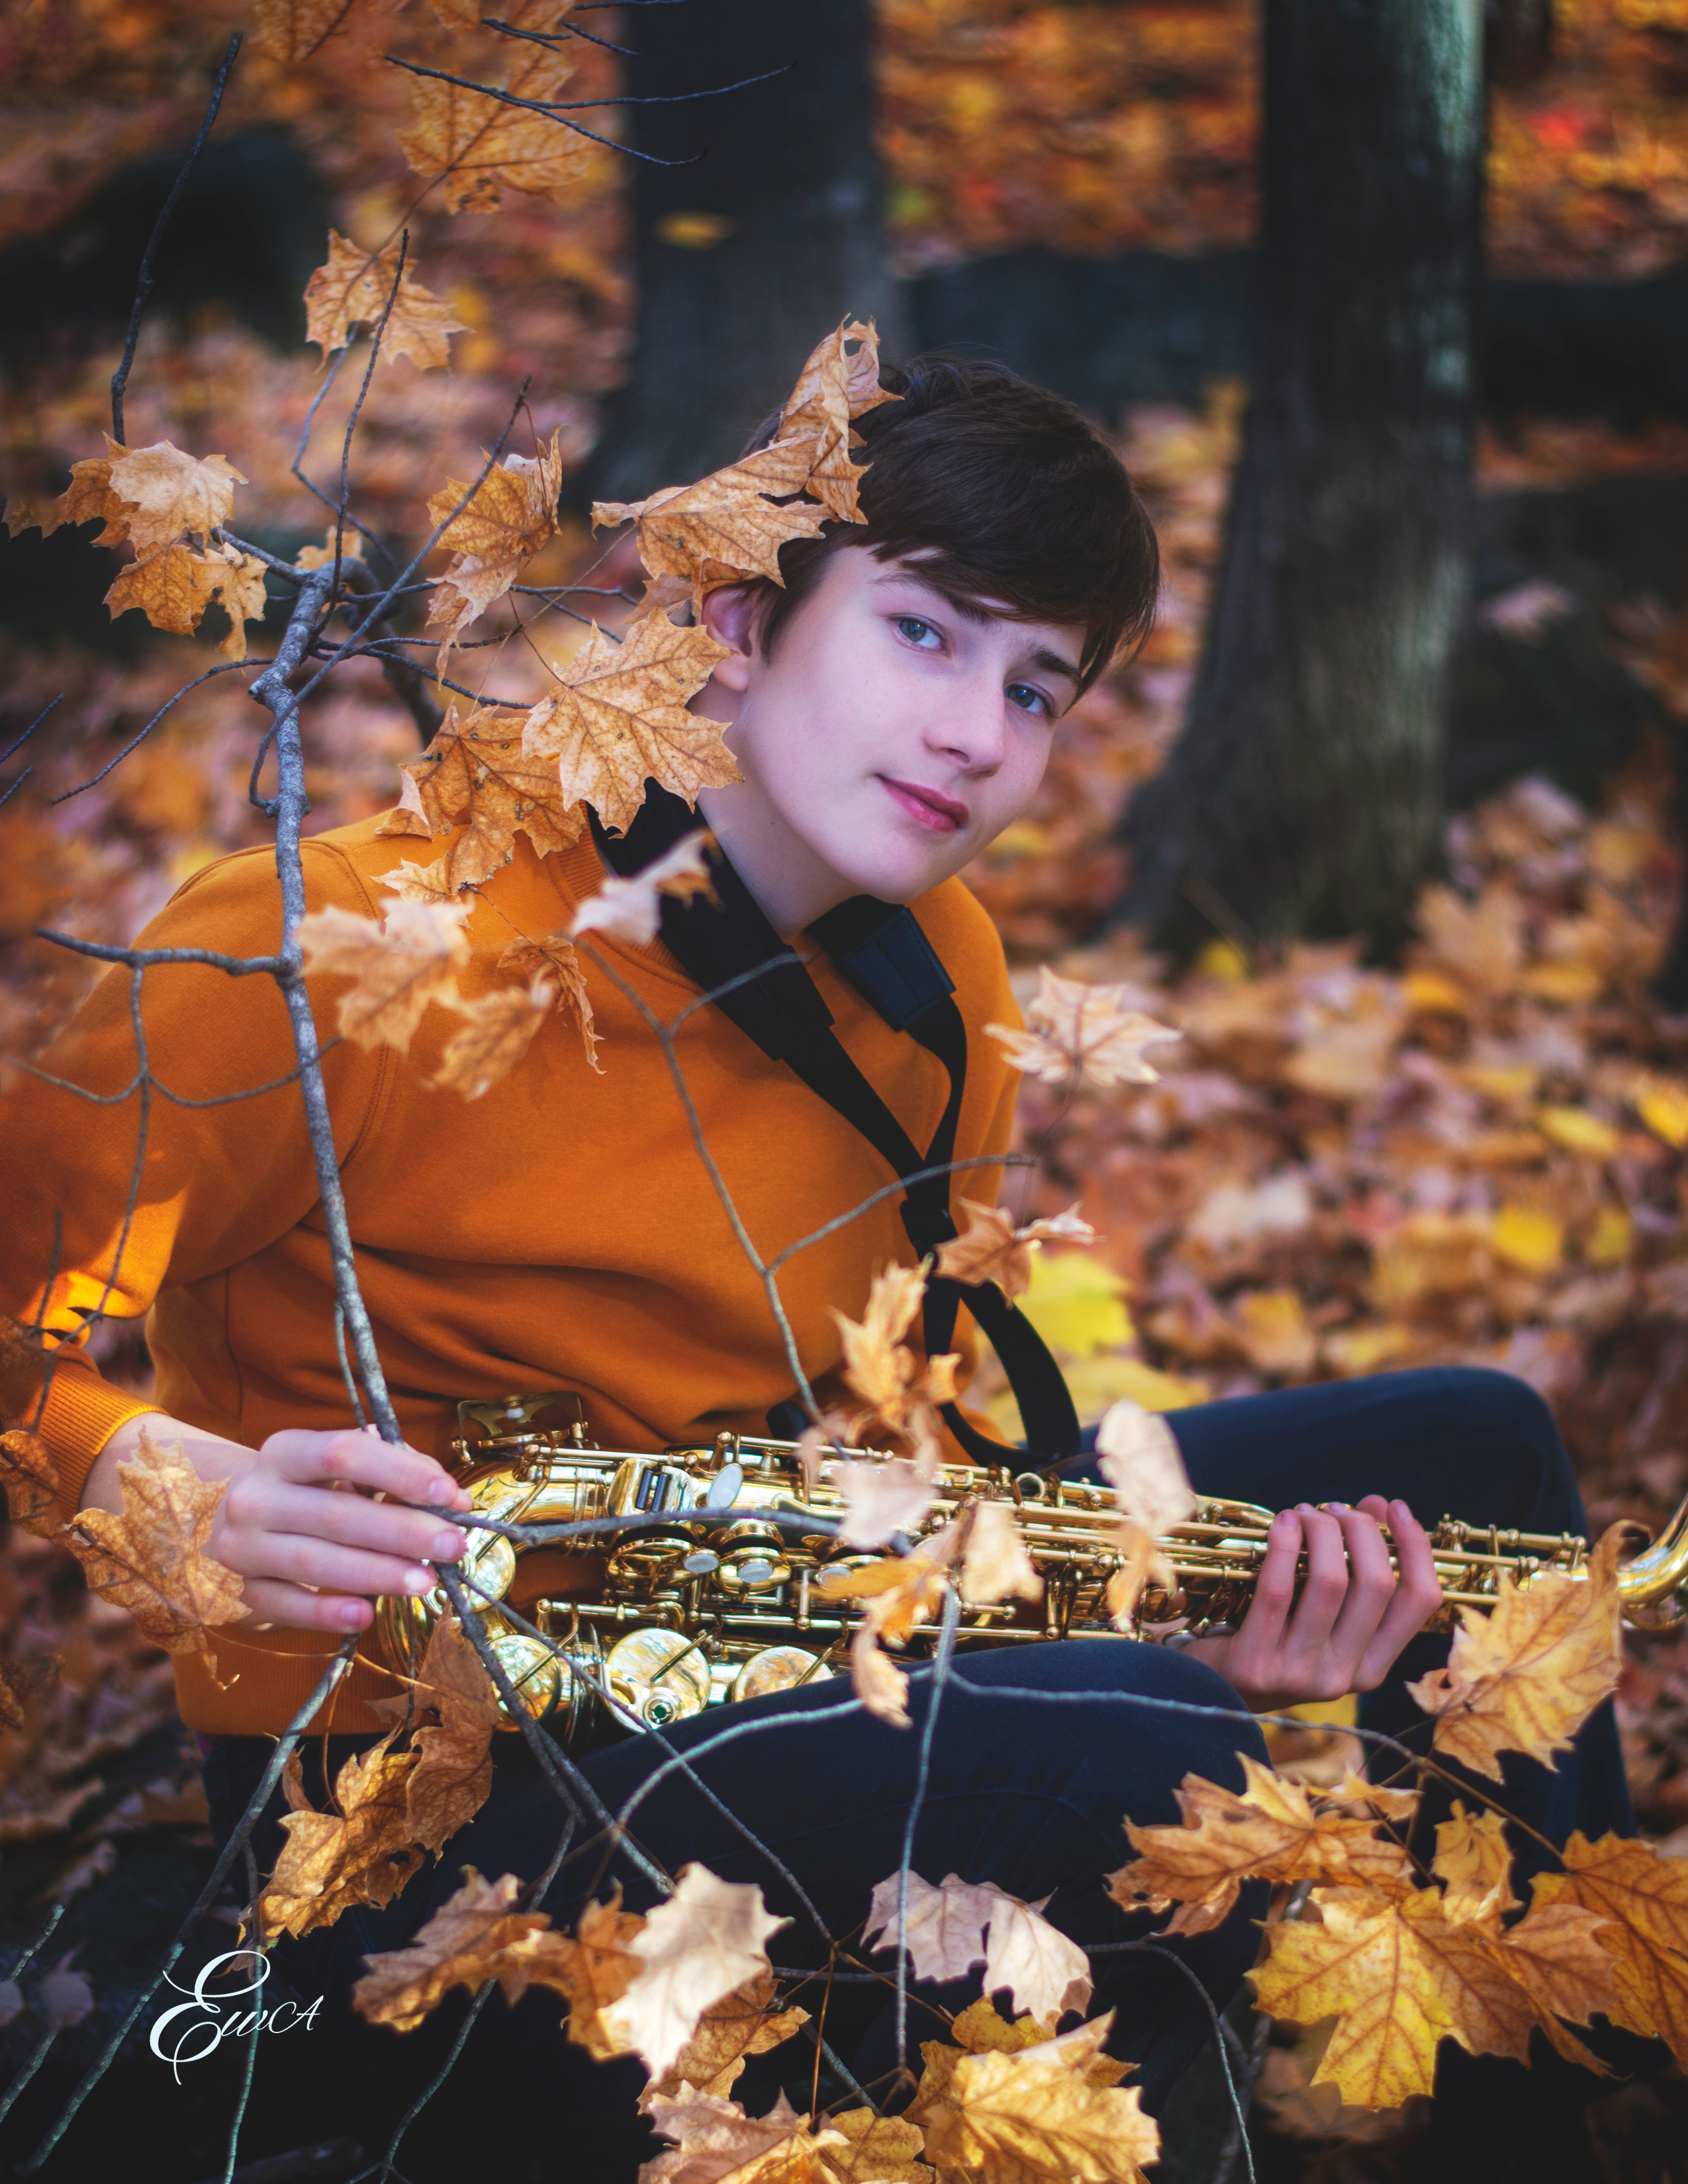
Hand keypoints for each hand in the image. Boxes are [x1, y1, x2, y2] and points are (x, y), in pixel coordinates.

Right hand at [204, 1425, 474, 1635]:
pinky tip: (366, 1615)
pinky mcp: (240, 1593)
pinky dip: (327, 1613)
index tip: (449, 1493)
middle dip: (403, 1531)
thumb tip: (453, 1499)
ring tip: (426, 1581)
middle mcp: (256, 1496)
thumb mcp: (334, 1468)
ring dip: (377, 1574)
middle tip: (452, 1546)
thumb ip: (392, 1469)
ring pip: (314, 1562)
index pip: (343, 1452)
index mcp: (283, 1452)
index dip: (400, 1472)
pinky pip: (286, 1606)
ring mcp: (242, 1547)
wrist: (220, 1523)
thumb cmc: (302, 1491)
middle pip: (336, 1513)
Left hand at [1183, 1496, 1442, 1713]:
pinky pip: (1278, 1591)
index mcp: (1373, 1666)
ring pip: (1331, 1582)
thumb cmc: (1276, 1637)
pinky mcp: (1257, 1664)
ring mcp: (1301, 1673)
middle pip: (1377, 1584)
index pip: (1419, 1602)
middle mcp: (1345, 1676)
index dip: (1416, 1548)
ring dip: (1321, 1531)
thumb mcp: (1324, 1615)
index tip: (1396, 1508)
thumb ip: (1357, 1568)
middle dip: (1361, 1530)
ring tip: (1305, 1512)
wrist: (1214, 1688)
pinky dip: (1284, 1546)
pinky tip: (1282, 1522)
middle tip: (1335, 1508)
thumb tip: (1382, 1507)